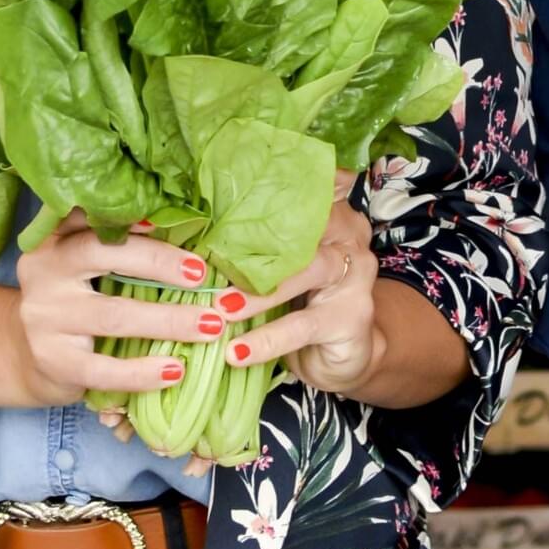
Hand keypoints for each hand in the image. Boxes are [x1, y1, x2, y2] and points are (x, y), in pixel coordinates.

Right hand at [10, 213, 211, 405]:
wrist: (26, 355)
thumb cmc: (77, 301)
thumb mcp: (86, 267)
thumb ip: (121, 247)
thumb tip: (191, 229)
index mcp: (55, 238)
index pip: (93, 216)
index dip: (134, 216)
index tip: (178, 218)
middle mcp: (43, 270)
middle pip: (102, 254)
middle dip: (159, 262)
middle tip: (203, 274)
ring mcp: (44, 318)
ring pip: (112, 314)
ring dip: (168, 320)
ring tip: (211, 325)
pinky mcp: (53, 360)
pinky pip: (103, 368)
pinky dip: (143, 371)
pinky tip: (175, 370)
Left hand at [221, 188, 382, 399]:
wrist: (345, 356)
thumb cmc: (303, 304)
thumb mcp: (280, 270)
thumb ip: (255, 247)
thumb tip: (193, 237)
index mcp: (330, 216)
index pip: (299, 193)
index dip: (264, 196)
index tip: (219, 204)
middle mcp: (349, 238)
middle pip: (303, 228)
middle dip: (253, 245)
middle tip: (207, 264)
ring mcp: (355, 276)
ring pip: (308, 272)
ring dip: (259, 294)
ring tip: (222, 310)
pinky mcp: (351, 318)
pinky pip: (303, 326)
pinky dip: (267, 339)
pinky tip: (237, 352)